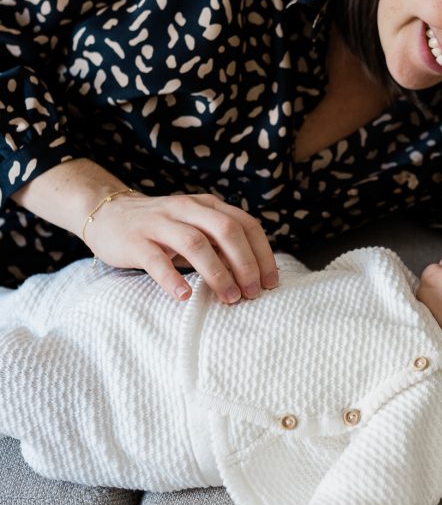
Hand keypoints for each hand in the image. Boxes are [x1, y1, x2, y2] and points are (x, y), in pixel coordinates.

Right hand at [85, 190, 278, 304]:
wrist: (108, 214)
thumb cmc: (161, 228)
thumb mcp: (195, 227)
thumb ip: (221, 243)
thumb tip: (255, 273)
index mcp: (207, 205)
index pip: (245, 224)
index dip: (262, 253)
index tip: (271, 282)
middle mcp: (187, 209)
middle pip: (226, 230)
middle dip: (245, 263)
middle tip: (253, 293)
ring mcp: (160, 223)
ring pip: (196, 243)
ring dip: (217, 273)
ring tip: (229, 298)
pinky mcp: (136, 241)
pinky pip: (156, 260)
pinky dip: (172, 279)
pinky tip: (184, 296)